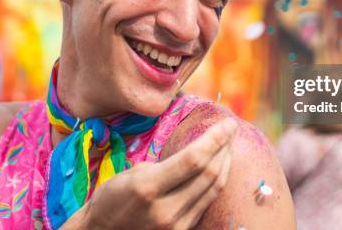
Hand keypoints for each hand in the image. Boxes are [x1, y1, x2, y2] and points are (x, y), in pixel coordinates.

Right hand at [62, 117, 236, 229]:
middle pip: (209, 173)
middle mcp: (165, 209)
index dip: (215, 139)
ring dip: (226, 163)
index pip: (193, 159)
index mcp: (148, 188)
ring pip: (213, 189)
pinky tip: (220, 167)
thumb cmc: (110, 201)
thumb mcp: (129, 175)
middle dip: (225, 147)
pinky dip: (217, 182)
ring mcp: (176, 225)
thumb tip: (191, 155)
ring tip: (229, 144)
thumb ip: (162, 165)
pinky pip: (207, 202)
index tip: (227, 123)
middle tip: (231, 129)